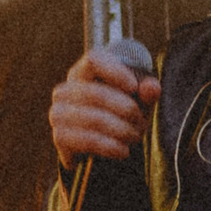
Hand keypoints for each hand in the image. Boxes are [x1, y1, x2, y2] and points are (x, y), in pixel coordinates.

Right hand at [50, 47, 160, 165]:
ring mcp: (58, 113)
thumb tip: (152, 88)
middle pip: (96, 93)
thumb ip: (147, 92)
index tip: (134, 86)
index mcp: (83, 73)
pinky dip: (110, 146)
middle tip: (141, 121)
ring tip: (135, 136)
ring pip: (93, 119)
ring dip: (121, 130)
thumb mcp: (138, 102)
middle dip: (125, 109)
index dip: (114, 71)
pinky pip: (87, 140)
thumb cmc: (120, 115)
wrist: (103, 148)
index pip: (93, 60)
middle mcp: (65, 90)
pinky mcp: (59, 137)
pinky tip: (123, 150)